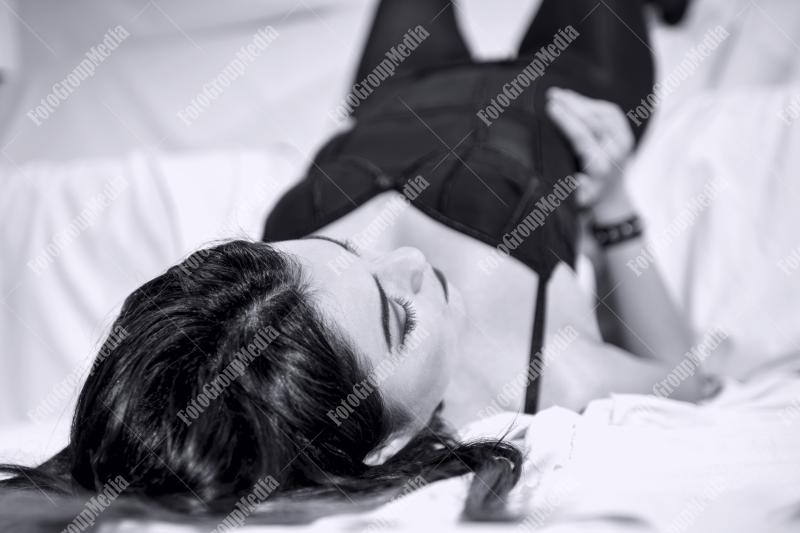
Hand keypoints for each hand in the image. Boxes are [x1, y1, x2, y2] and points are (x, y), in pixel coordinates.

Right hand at [546, 87, 635, 221]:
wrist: (611, 198)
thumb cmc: (587, 197)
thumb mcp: (578, 200)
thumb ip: (576, 190)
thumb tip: (576, 180)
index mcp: (600, 167)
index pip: (582, 137)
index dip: (566, 119)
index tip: (551, 107)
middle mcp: (615, 152)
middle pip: (593, 120)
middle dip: (571, 104)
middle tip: (551, 94)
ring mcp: (624, 141)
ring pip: (603, 113)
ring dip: (580, 101)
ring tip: (559, 94)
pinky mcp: (625, 133)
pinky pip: (610, 112)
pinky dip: (592, 103)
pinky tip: (576, 100)